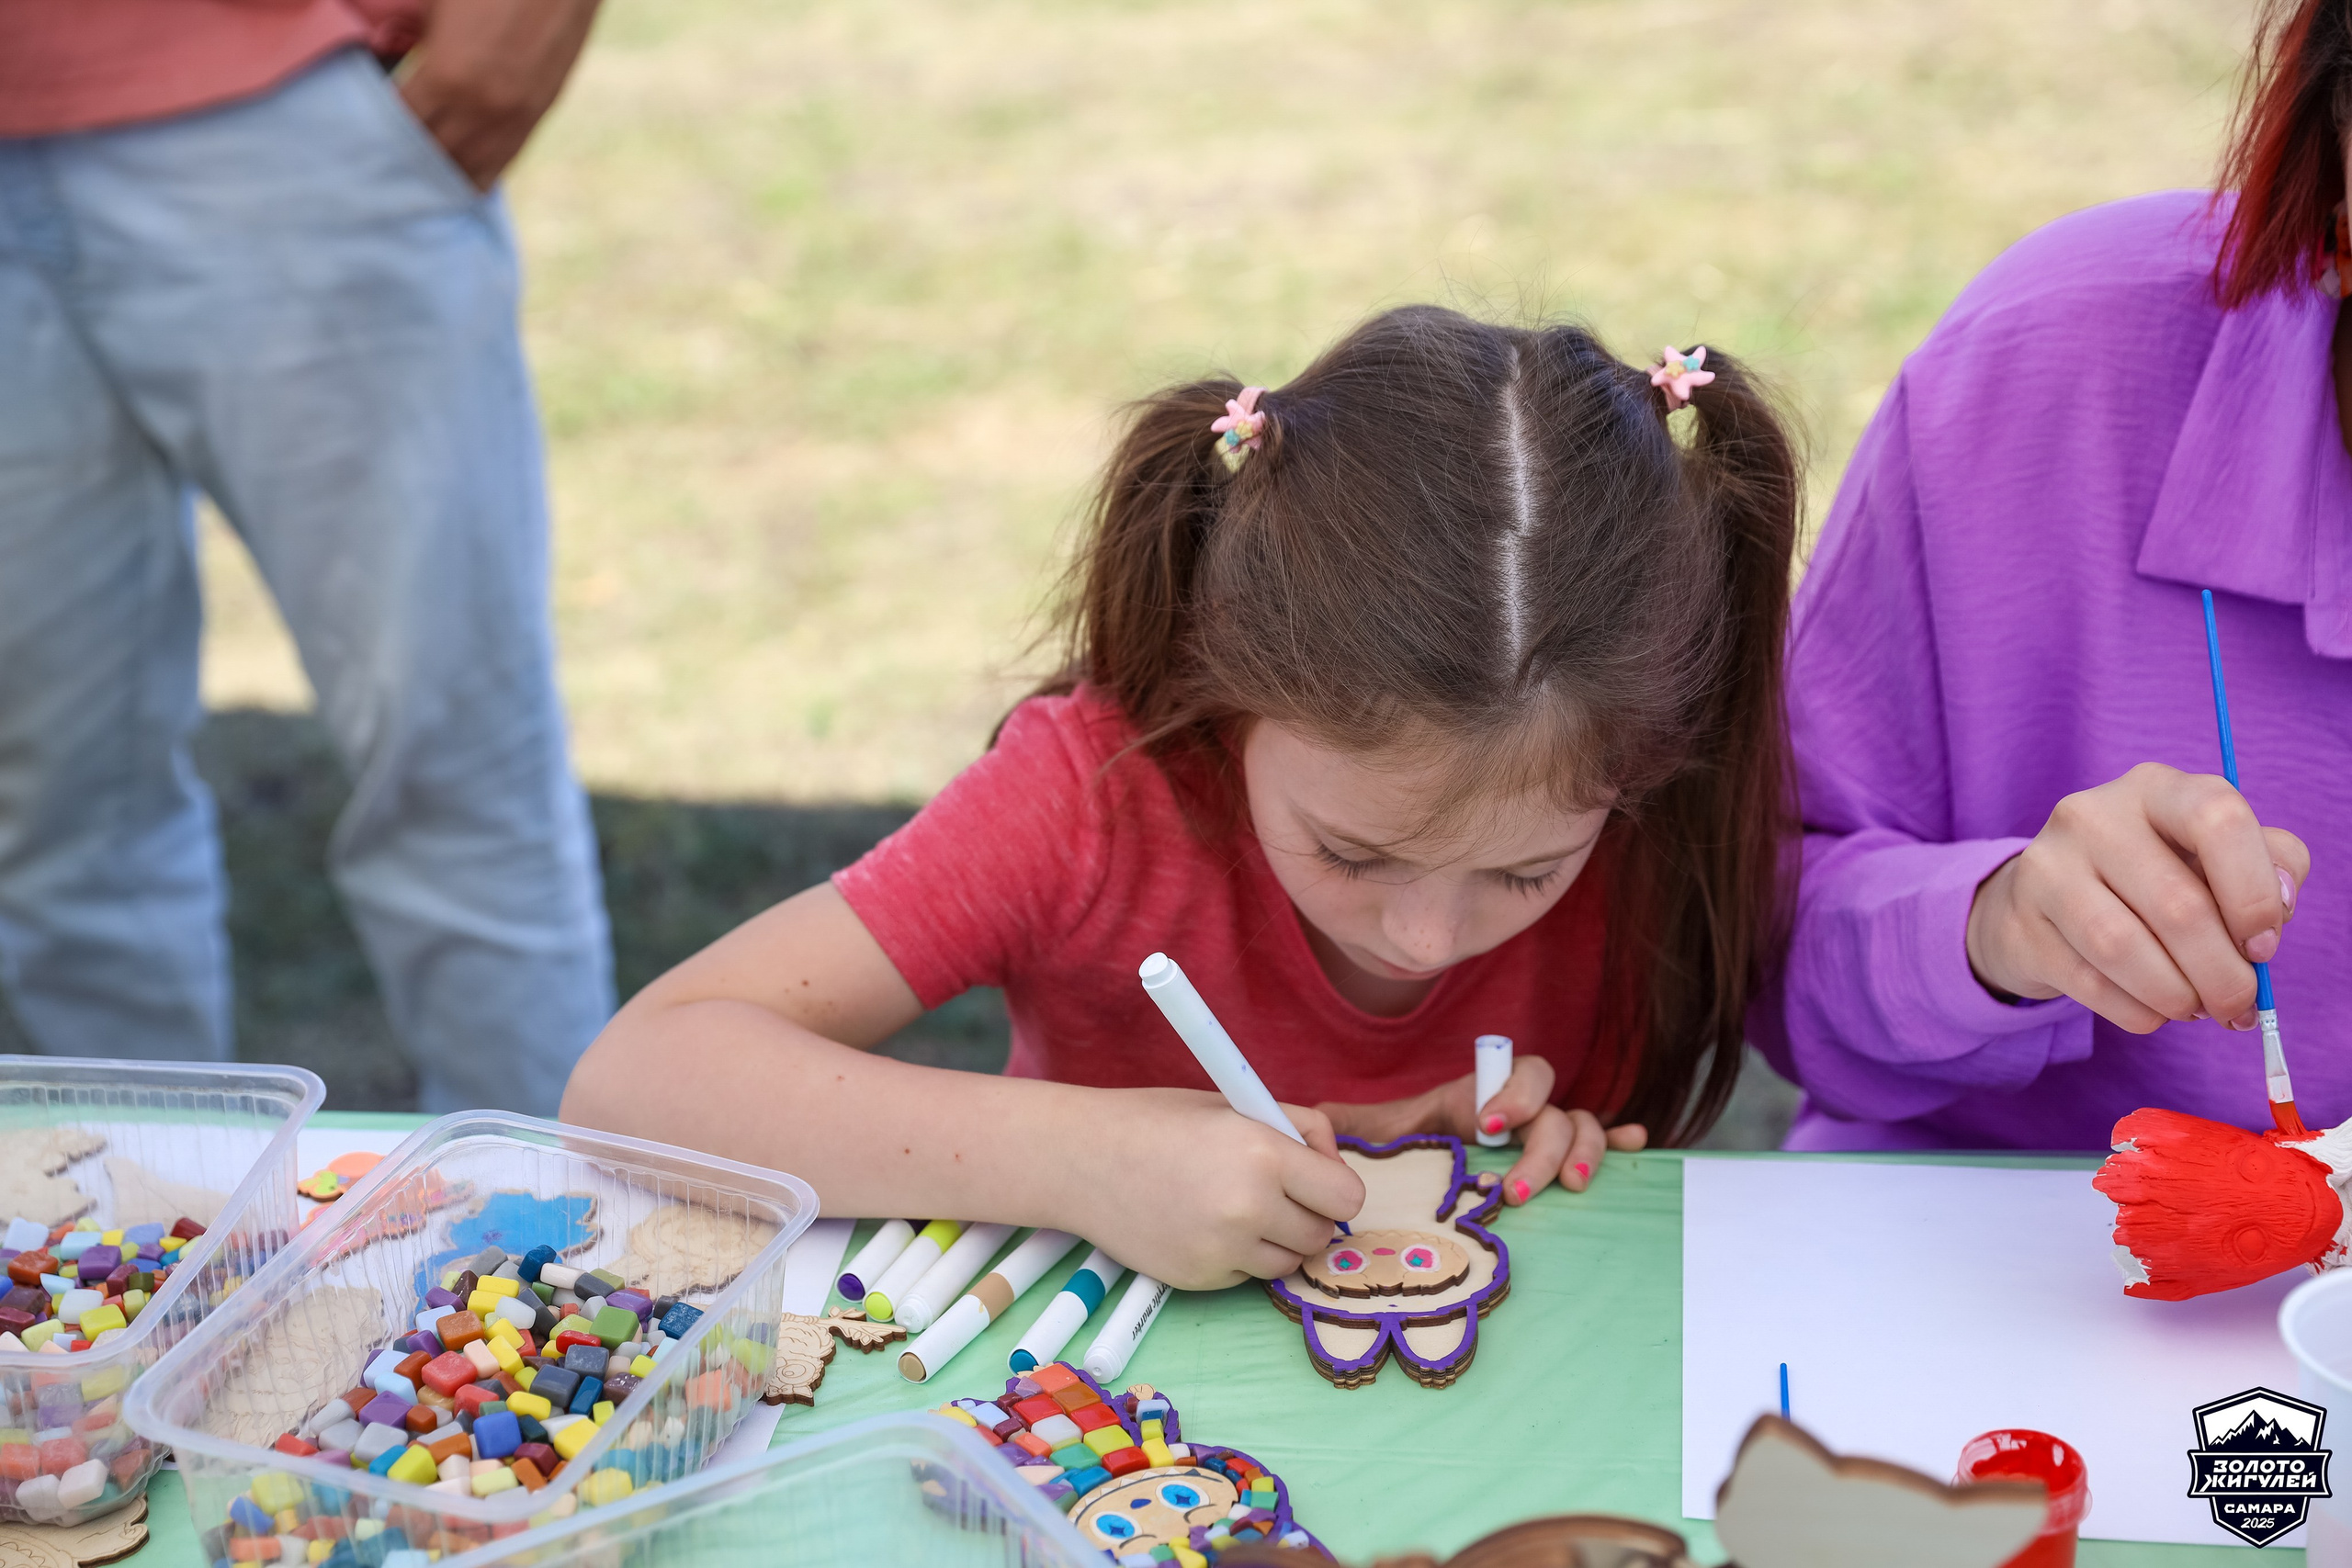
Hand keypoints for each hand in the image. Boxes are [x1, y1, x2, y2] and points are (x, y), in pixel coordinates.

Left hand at [397, 0, 601, 189]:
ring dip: (444, 172)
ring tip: (422, 174)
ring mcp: (512, 118)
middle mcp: (478, 109)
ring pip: (469, 168)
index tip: (365, 132)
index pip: (401, 124)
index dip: (380, 131)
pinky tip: (461, 171)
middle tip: (387, 160)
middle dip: (407, 159)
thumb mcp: (437, 6)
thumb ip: (413, 42)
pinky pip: (503, 161)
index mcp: (445, 76)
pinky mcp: (537, 116)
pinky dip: (479, 170)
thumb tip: (392, 66)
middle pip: (432, 155)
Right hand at [1071, 1090, 1364, 1290]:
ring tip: (1234, 1206)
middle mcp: (1249, 1207)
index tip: (1314, 1179)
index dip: (1334, 1187)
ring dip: (1275, 1240)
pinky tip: (1200, 1223)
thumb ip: (1297, 1129)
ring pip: (1288, 1261)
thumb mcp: (1235, 1105)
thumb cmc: (1158, 1122)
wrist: (1082, 1158)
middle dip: (1307, 1215)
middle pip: (1321, 1235)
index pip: (1347, 1197)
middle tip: (1274, 1192)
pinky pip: (1246, 1274)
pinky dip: (1237, 1255)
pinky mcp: (1199, 1279)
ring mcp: (1223, 1249)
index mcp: (1264, 1153)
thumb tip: (1335, 1164)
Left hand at [1319, 1056, 1648, 1205]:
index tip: (1488, 1128)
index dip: (1513, 1094)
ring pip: (1582, 1125)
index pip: (1517, 1072)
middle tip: (1516, 1188)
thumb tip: (1315, 1120)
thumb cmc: (1405, 1153)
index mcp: (1481, 1094)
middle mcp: (1521, 1111)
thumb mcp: (1380, 1136)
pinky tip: (1636, 1146)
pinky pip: (1603, 1140)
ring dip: (1583, 1151)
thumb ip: (1352, 1125)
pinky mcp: (1562, 1161)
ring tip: (1568, 1187)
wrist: (1418, 1172)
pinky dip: (1622, 1141)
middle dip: (1542, 1144)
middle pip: (1554, 1106)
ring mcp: (1546, 1135)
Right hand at [1965, 762, 2309, 1031]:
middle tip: (2238, 1006)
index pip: (2217, 818)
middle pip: (2176, 904)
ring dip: (2177, 996)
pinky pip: (2088, 983)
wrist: (2046, 899)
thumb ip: (2271, 866)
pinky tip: (2152, 1010)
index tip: (2263, 946)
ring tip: (2195, 1008)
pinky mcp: (2020, 923)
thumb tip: (2272, 919)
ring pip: (2124, 948)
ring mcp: (2046, 867)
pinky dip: (2136, 1011)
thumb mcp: (2215, 855)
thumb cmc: (2155, 876)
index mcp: (2156, 788)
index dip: (2253, 891)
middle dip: (2223, 973)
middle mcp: (2092, 815)